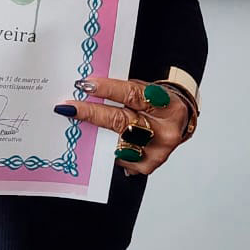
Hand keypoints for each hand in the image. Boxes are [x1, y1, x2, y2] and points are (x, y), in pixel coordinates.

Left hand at [54, 77, 189, 175]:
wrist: (181, 119)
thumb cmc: (159, 102)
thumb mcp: (146, 90)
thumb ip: (124, 92)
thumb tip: (89, 90)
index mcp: (165, 105)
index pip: (132, 95)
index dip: (106, 89)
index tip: (84, 85)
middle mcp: (164, 130)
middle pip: (121, 122)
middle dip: (91, 113)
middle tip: (69, 107)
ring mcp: (158, 150)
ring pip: (118, 144)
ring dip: (95, 135)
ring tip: (77, 126)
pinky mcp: (151, 164)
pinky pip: (122, 160)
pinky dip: (110, 152)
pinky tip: (103, 146)